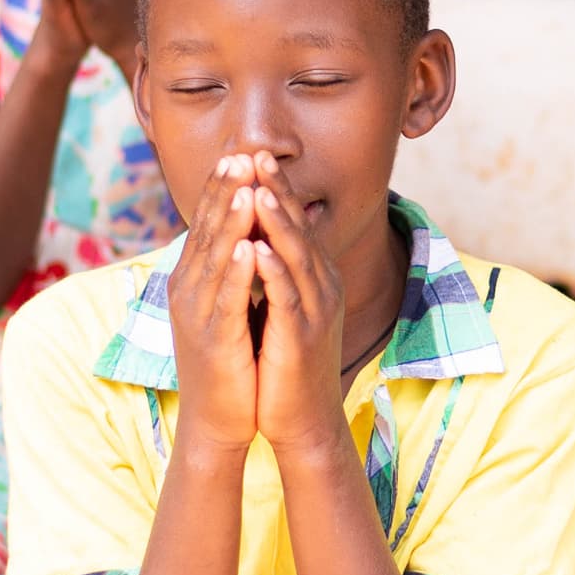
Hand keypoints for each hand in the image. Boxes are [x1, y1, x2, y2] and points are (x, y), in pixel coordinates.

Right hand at [165, 153, 264, 455]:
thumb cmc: (229, 360)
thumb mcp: (226, 306)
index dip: (221, 188)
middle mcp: (188, 289)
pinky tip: (245, 248)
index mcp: (193, 278)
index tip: (239, 154)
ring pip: (213, 259)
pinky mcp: (212, 341)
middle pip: (205, 231)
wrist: (218, 419)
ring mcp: (197, 315)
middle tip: (240, 154)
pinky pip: (224, 300)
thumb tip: (242, 231)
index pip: (206, 223)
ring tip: (243, 187)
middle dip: (223, 192)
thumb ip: (230, 269)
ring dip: (228, 221)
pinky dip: (234, 272)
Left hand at [243, 160, 350, 453]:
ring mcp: (316, 312)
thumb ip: (276, 274)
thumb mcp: (283, 310)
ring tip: (259, 189)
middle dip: (277, 190)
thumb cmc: (286, 365)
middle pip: (299, 228)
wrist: (303, 420)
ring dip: (278, 222)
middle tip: (258, 155)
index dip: (275, 187)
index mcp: (314, 278)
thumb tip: (257, 238)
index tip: (252, 155)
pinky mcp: (302, 338)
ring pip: (297, 257)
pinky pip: (288, 298)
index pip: (294, 222)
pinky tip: (257, 250)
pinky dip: (273, 272)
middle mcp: (321, 288)